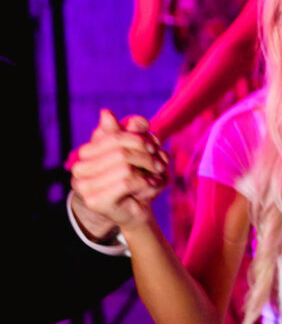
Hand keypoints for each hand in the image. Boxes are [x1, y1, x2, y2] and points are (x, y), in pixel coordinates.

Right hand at [70, 110, 168, 228]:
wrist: (135, 210)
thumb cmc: (135, 177)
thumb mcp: (134, 150)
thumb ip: (126, 130)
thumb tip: (106, 113)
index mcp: (86, 152)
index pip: (114, 135)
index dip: (139, 138)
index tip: (154, 146)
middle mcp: (79, 168)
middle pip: (121, 151)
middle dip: (147, 155)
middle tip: (160, 163)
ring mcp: (83, 186)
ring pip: (125, 167)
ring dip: (149, 170)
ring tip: (157, 175)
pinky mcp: (94, 201)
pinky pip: (127, 183)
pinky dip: (146, 183)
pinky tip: (151, 186)